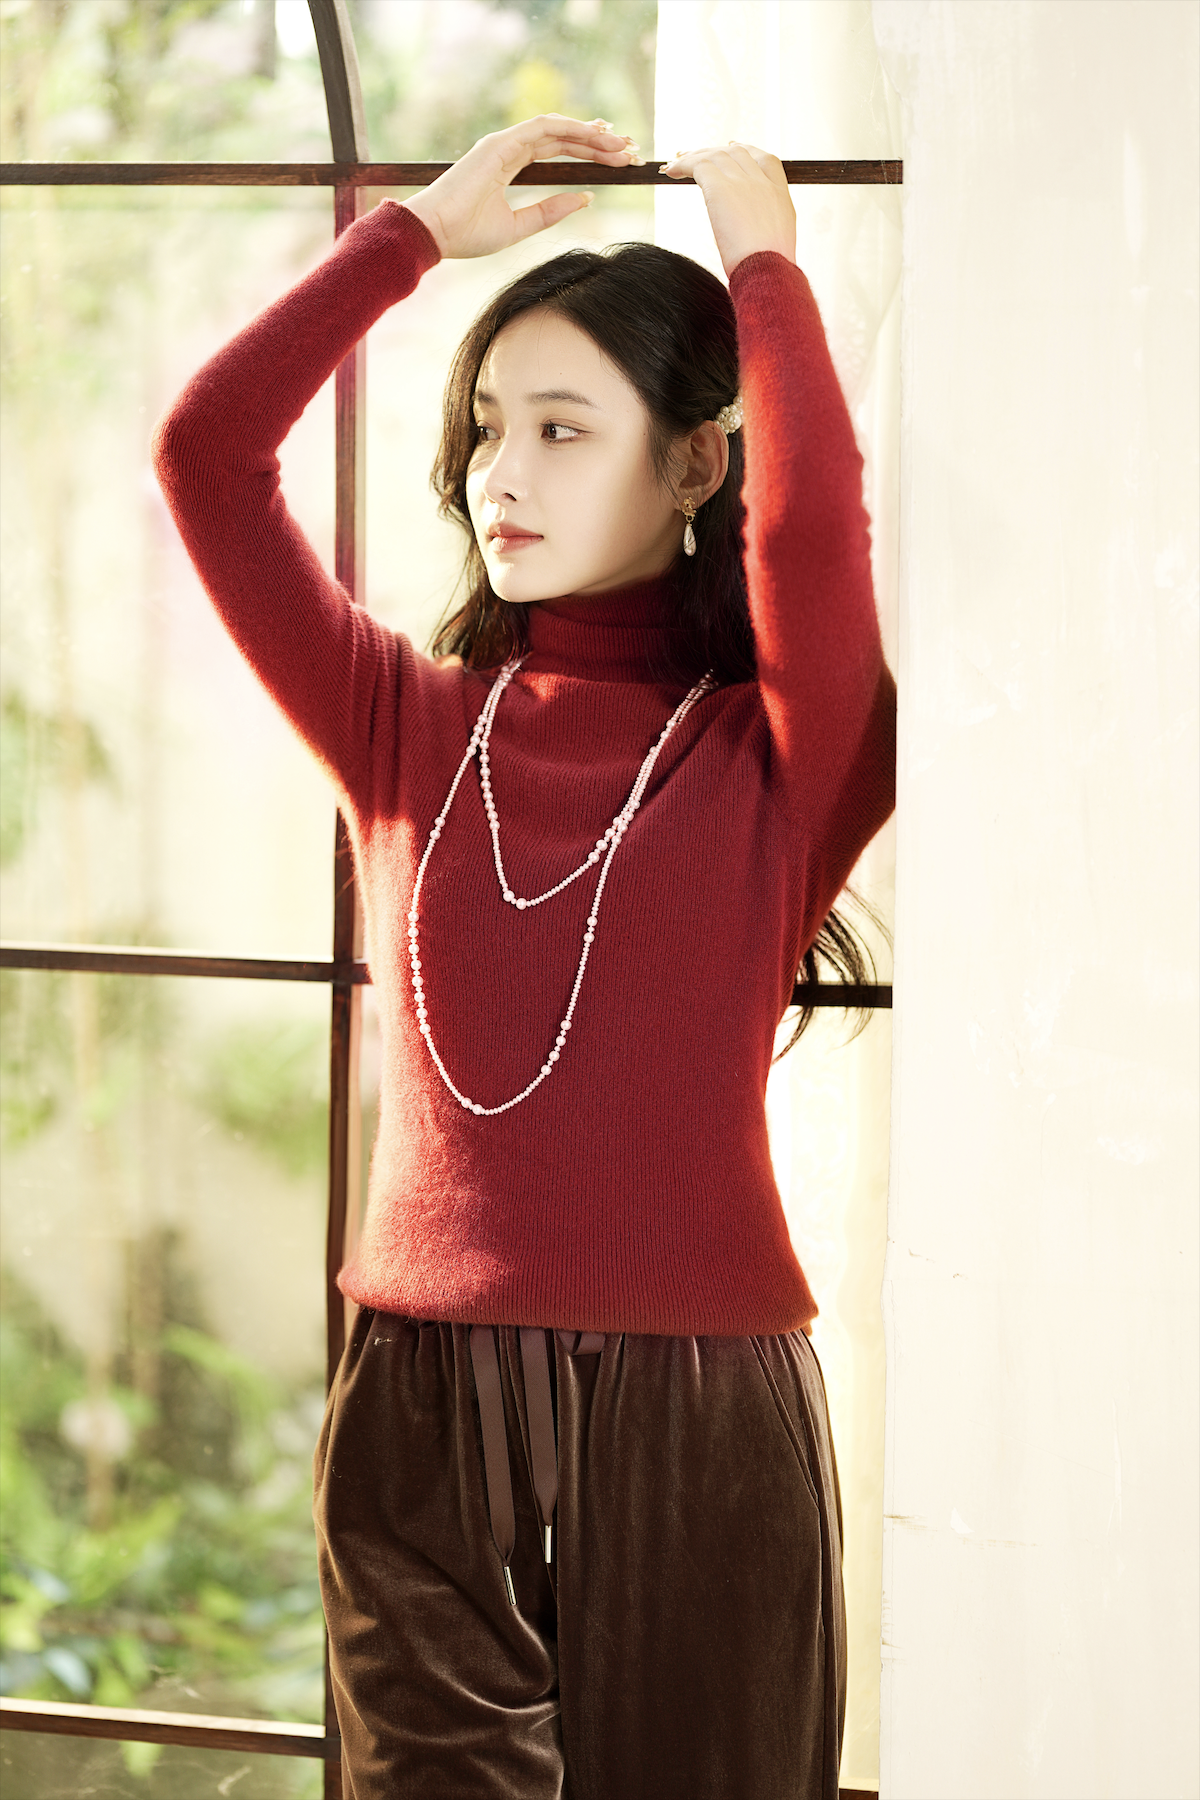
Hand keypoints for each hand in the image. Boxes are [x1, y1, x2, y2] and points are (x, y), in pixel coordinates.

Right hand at [406, 115, 642, 259]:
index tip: (615, 162)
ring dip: (590, 134)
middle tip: (628, 150)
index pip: (557, 153)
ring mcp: (504, 143)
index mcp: (510, 166)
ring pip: (557, 129)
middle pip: (562, 139)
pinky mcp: (500, 143)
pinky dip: (570, 129)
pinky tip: (595, 135)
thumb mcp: (518, 227)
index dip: (587, 154)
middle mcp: (509, 149)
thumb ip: (550, 211)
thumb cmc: (466, 235)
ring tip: (620, 144)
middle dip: (597, 143)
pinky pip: (543, 128)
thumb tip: (587, 198)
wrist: (434, 234)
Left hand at [660, 143, 795, 276]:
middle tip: (693, 156)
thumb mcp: (776, 244)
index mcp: (780, 194)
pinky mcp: (721, 187)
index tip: (732, 149)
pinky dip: (682, 165)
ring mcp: (743, 182)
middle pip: (737, 153)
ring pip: (716, 156)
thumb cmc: (769, 270)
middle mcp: (763, 182)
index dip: (746, 151)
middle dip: (714, 151)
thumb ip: (763, 230)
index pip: (765, 159)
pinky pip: (698, 165)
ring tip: (675, 164)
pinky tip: (670, 171)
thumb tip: (750, 238)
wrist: (767, 273)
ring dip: (694, 157)